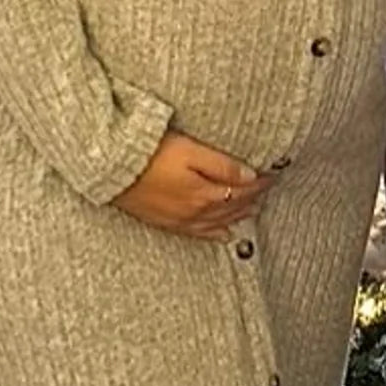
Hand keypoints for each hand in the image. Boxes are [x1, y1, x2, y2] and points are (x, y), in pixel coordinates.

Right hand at [113, 132, 270, 239]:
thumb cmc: (149, 153)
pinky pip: (200, 234)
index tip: (274, 174)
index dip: (261, 182)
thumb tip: (250, 176)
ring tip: (255, 210)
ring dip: (239, 216)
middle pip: (234, 207)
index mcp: (206, 193)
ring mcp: (182, 220)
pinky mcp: (168, 222)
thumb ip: (221, 165)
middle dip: (253, 198)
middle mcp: (197, 212)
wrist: (112, 170)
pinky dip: (217, 234)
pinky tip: (226, 234)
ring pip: (221, 223)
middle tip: (268, 191)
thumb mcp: (189, 151)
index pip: (243, 189)